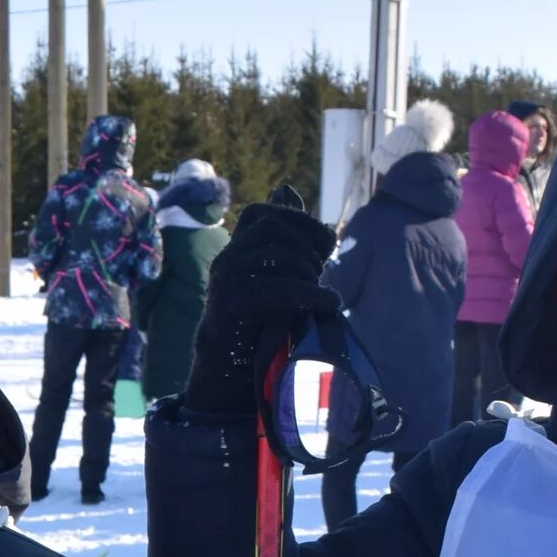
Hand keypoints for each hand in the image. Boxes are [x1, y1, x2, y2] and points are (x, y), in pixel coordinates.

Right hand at [184, 203, 337, 418]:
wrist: (227, 366)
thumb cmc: (258, 319)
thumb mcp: (275, 272)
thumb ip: (284, 237)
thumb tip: (287, 190)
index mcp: (237, 248)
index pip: (264, 212)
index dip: (299, 220)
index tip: (325, 243)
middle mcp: (227, 257)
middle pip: (272, 228)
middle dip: (307, 245)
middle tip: (322, 270)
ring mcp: (226, 278)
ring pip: (275, 255)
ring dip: (308, 270)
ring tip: (323, 291)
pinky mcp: (233, 303)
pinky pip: (278, 288)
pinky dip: (310, 294)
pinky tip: (330, 303)